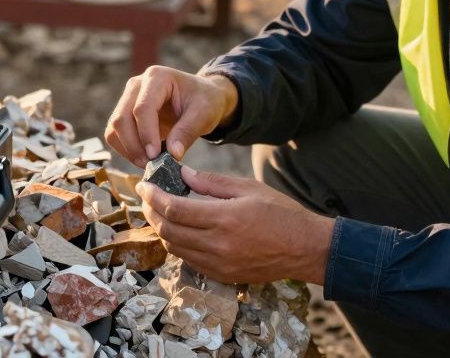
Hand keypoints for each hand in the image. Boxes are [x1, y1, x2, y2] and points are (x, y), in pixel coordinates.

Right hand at [104, 67, 237, 166]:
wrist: (202, 97)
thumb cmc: (204, 100)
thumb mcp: (204, 113)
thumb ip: (187, 132)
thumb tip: (173, 155)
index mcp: (157, 77)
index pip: (142, 108)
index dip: (146, 134)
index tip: (155, 156)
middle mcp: (137, 85)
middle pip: (121, 118)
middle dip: (134, 145)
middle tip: (151, 164)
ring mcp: (128, 98)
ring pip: (114, 128)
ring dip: (128, 150)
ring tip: (149, 163)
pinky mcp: (125, 113)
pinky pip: (115, 135)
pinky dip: (126, 150)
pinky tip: (144, 157)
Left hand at [136, 165, 334, 284]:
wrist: (305, 248)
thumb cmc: (281, 213)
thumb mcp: (247, 188)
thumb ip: (211, 182)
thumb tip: (182, 174)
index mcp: (224, 218)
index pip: (174, 209)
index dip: (153, 197)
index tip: (144, 185)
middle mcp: (218, 245)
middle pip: (168, 231)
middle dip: (151, 213)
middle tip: (147, 198)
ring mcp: (219, 264)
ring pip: (175, 248)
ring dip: (162, 230)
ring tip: (160, 212)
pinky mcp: (223, 275)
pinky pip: (189, 260)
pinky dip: (178, 244)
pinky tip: (180, 230)